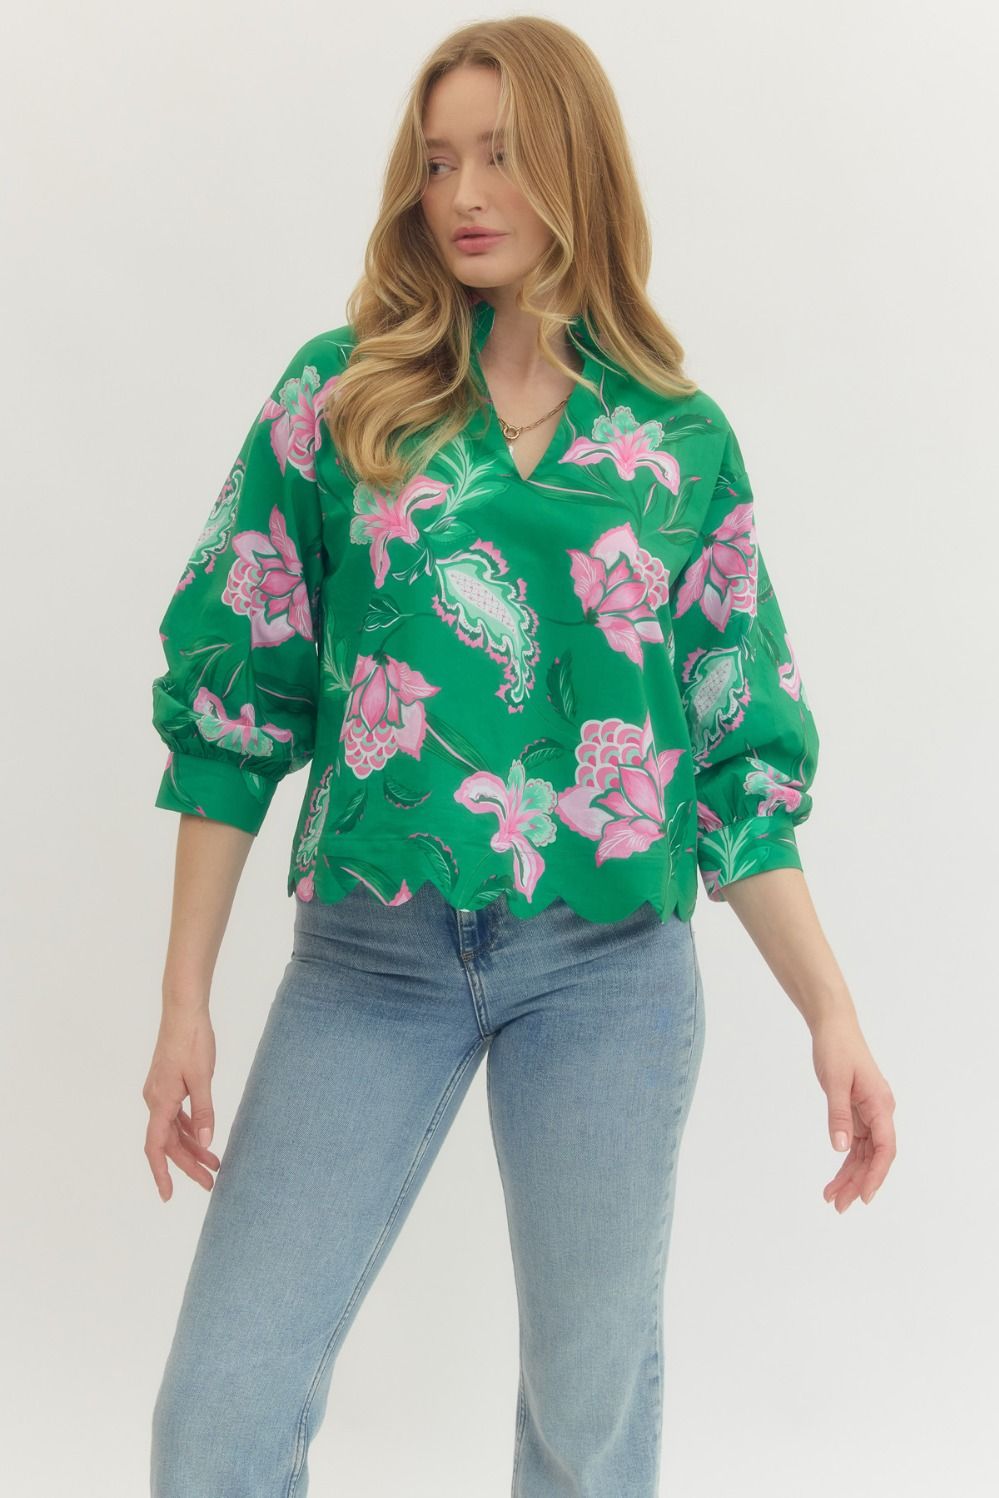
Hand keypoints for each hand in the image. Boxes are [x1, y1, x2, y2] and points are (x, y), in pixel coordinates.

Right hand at [143, 1004, 220, 1200]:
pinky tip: (205, 1137)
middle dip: (188, 1165)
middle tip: (210, 1184)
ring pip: (174, 1130)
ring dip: (192, 1148)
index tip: (168, 1195)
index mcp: (160, 1101)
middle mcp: (156, 1100)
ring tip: (215, 1165)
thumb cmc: (192, 1041)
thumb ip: (205, 1110)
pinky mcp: (169, 1085)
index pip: (156, 1146)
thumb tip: (207, 1141)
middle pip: (169, 1143)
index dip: (161, 1173)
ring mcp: (161, 1093)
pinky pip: (177, 1116)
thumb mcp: (203, 1077)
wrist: (184, 1012)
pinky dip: (191, 1129)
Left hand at [811, 1013, 895, 1211]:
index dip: (876, 1174)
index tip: (864, 1196)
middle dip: (858, 1182)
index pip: (885, 1148)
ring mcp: (870, 1113)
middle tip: (838, 1206)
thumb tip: (840, 1148)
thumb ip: (839, 1115)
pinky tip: (835, 1177)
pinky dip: (845, 1161)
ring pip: (864, 1154)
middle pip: (875, 1156)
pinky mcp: (858, 1112)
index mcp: (880, 1105)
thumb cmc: (836, 1049)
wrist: (834, 1027)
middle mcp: (880, 1112)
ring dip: (850, 1176)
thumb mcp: (834, 1081)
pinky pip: (856, 1143)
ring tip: (832, 1198)